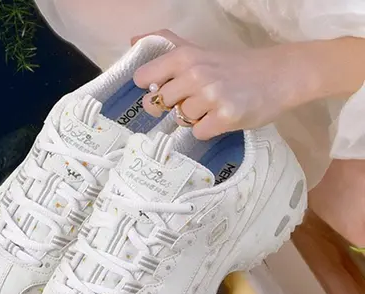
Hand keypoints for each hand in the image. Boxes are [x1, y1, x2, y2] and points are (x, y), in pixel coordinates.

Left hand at [133, 30, 315, 139]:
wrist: (280, 76)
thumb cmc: (235, 65)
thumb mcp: (199, 49)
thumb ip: (167, 44)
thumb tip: (133, 41)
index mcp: (184, 56)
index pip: (143, 77)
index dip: (150, 87)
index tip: (163, 88)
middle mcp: (194, 74)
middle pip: (158, 103)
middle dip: (172, 105)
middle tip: (194, 99)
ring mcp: (210, 97)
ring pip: (180, 119)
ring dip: (193, 117)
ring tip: (212, 106)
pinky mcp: (225, 117)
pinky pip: (198, 133)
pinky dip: (208, 129)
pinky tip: (221, 117)